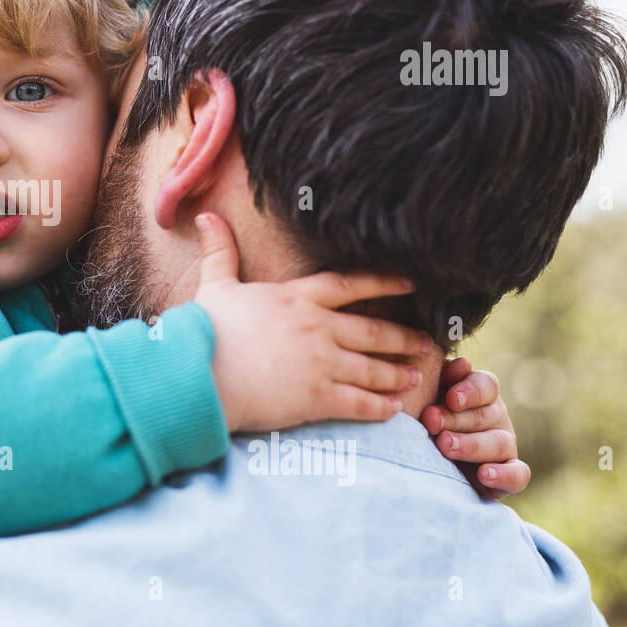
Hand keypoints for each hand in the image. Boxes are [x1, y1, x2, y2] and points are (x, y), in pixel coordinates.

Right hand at [192, 211, 433, 433]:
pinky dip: (380, 407)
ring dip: (396, 374)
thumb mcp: (214, 284)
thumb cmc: (205, 329)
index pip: (349, 285)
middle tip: (426, 343)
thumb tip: (206, 216)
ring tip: (414, 377)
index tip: (411, 283)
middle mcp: (318, 328)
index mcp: (297, 298)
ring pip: (372, 369)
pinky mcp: (317, 397)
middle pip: (373, 331)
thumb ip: (219, 251)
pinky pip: (359, 403)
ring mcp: (322, 363)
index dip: (383, 282)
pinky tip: (393, 410)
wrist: (200, 372)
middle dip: (403, 338)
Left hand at [422, 357, 530, 499]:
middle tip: (430, 421)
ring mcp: (505, 446)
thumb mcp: (428, 394)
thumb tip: (462, 364)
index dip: (470, 390)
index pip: (487, 385)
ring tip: (444, 445)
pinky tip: (485, 475)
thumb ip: (442, 377)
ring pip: (499, 443)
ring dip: (471, 445)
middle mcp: (496, 417)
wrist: (423, 458)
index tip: (450, 398)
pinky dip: (505, 475)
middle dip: (456, 418)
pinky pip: (518, 475)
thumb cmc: (423, 416)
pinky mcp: (508, 476)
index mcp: (480, 394)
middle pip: (487, 415)